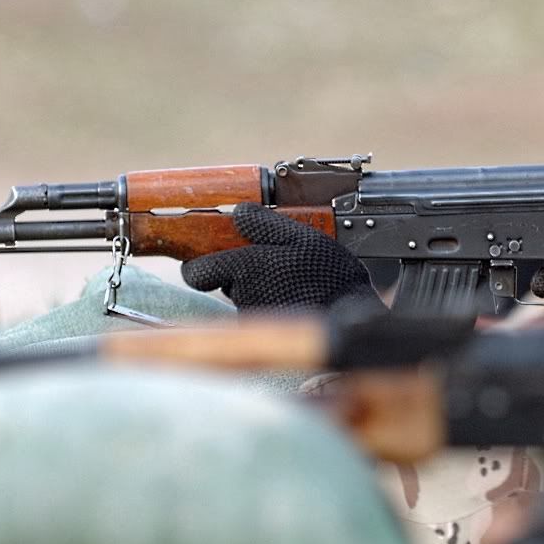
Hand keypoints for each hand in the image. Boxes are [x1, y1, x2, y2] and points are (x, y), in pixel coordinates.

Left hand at [181, 203, 383, 313]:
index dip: (199, 265)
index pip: (196, 272)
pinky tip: (293, 295)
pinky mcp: (265, 330)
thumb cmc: (327, 277)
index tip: (214, 256)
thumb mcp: (302, 238)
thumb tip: (239, 212)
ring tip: (288, 279)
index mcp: (243, 267)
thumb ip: (265, 224)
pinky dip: (270, 302)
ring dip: (257, 286)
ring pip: (240, 296)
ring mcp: (252, 314)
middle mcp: (241, 294)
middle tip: (264, 263)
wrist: (348, 318)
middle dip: (234, 273)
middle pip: (220, 282)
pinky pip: (258, 310)